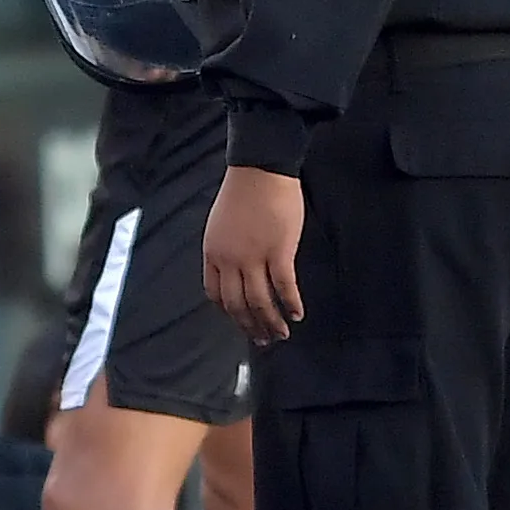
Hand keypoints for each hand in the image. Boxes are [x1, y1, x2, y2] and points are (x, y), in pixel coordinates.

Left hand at [204, 166, 305, 341]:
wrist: (259, 169)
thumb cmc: (244, 192)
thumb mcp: (221, 224)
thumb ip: (226, 248)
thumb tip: (239, 268)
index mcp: (212, 252)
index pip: (215, 293)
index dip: (229, 311)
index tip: (240, 320)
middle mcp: (229, 260)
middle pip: (237, 304)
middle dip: (250, 326)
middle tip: (262, 340)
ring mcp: (253, 257)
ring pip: (260, 301)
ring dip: (271, 322)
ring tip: (281, 334)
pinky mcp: (278, 251)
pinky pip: (283, 286)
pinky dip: (290, 304)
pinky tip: (297, 314)